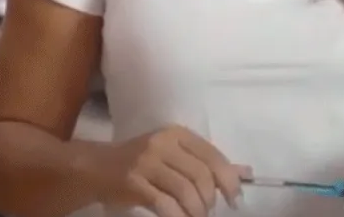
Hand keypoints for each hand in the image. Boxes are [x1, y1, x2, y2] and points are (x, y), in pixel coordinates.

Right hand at [85, 124, 247, 216]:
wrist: (97, 167)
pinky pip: (165, 204)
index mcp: (175, 133)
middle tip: (207, 212)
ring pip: (185, 191)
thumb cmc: (140, 162)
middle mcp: (161, 143)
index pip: (212, 156)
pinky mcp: (133, 182)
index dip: (229, 181)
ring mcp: (145, 162)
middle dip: (210, 200)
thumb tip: (246, 173)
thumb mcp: (173, 155)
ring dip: (196, 211)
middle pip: (201, 175)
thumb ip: (207, 162)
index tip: (233, 201)